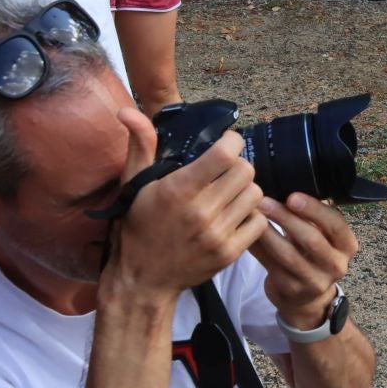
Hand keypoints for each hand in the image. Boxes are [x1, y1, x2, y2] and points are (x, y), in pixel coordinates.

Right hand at [107, 108, 266, 299]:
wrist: (143, 278)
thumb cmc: (139, 226)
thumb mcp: (134, 184)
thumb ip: (140, 144)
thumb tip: (127, 109)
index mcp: (179, 189)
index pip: (226, 153)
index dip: (231, 142)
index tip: (225, 144)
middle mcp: (201, 211)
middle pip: (246, 170)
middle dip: (238, 165)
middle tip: (226, 171)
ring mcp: (217, 234)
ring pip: (255, 194)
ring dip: (245, 190)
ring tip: (228, 194)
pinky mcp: (229, 253)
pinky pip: (259, 222)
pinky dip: (251, 215)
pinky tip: (234, 215)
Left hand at [249, 192, 359, 329]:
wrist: (307, 298)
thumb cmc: (313, 254)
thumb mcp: (323, 236)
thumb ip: (313, 216)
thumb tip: (288, 180)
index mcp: (347, 245)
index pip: (335, 224)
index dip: (314, 210)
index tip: (292, 196)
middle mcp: (336, 265)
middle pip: (311, 239)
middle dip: (286, 218)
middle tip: (263, 200)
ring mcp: (315, 281)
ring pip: (288, 254)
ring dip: (268, 232)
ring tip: (252, 214)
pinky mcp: (292, 290)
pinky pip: (271, 265)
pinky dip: (258, 247)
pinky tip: (247, 233)